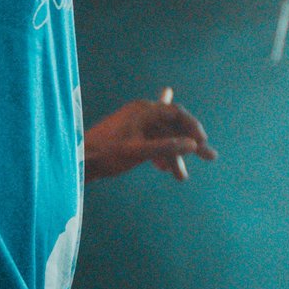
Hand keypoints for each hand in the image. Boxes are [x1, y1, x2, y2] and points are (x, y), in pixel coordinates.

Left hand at [83, 87, 214, 182]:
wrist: (78, 161)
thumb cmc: (106, 154)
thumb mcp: (139, 152)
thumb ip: (167, 147)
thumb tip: (194, 144)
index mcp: (143, 110)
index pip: (176, 112)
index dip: (193, 127)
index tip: (203, 143)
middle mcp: (141, 113)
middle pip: (173, 126)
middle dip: (190, 145)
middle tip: (211, 157)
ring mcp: (136, 125)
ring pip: (163, 138)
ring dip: (174, 156)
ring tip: (181, 178)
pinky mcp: (131, 137)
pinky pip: (153, 143)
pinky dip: (161, 154)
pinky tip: (165, 169)